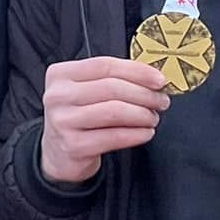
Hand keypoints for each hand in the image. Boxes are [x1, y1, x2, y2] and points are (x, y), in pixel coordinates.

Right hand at [39, 57, 170, 184]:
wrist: (57, 154)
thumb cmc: (78, 116)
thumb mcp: (85, 91)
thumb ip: (112, 79)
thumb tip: (152, 77)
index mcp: (61, 74)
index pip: (105, 66)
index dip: (137, 71)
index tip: (159, 79)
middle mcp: (58, 96)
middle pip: (112, 88)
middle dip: (144, 94)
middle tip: (161, 100)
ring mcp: (63, 121)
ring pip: (115, 111)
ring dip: (143, 114)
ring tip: (153, 117)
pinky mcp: (74, 146)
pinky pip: (114, 136)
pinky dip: (136, 133)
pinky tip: (146, 132)